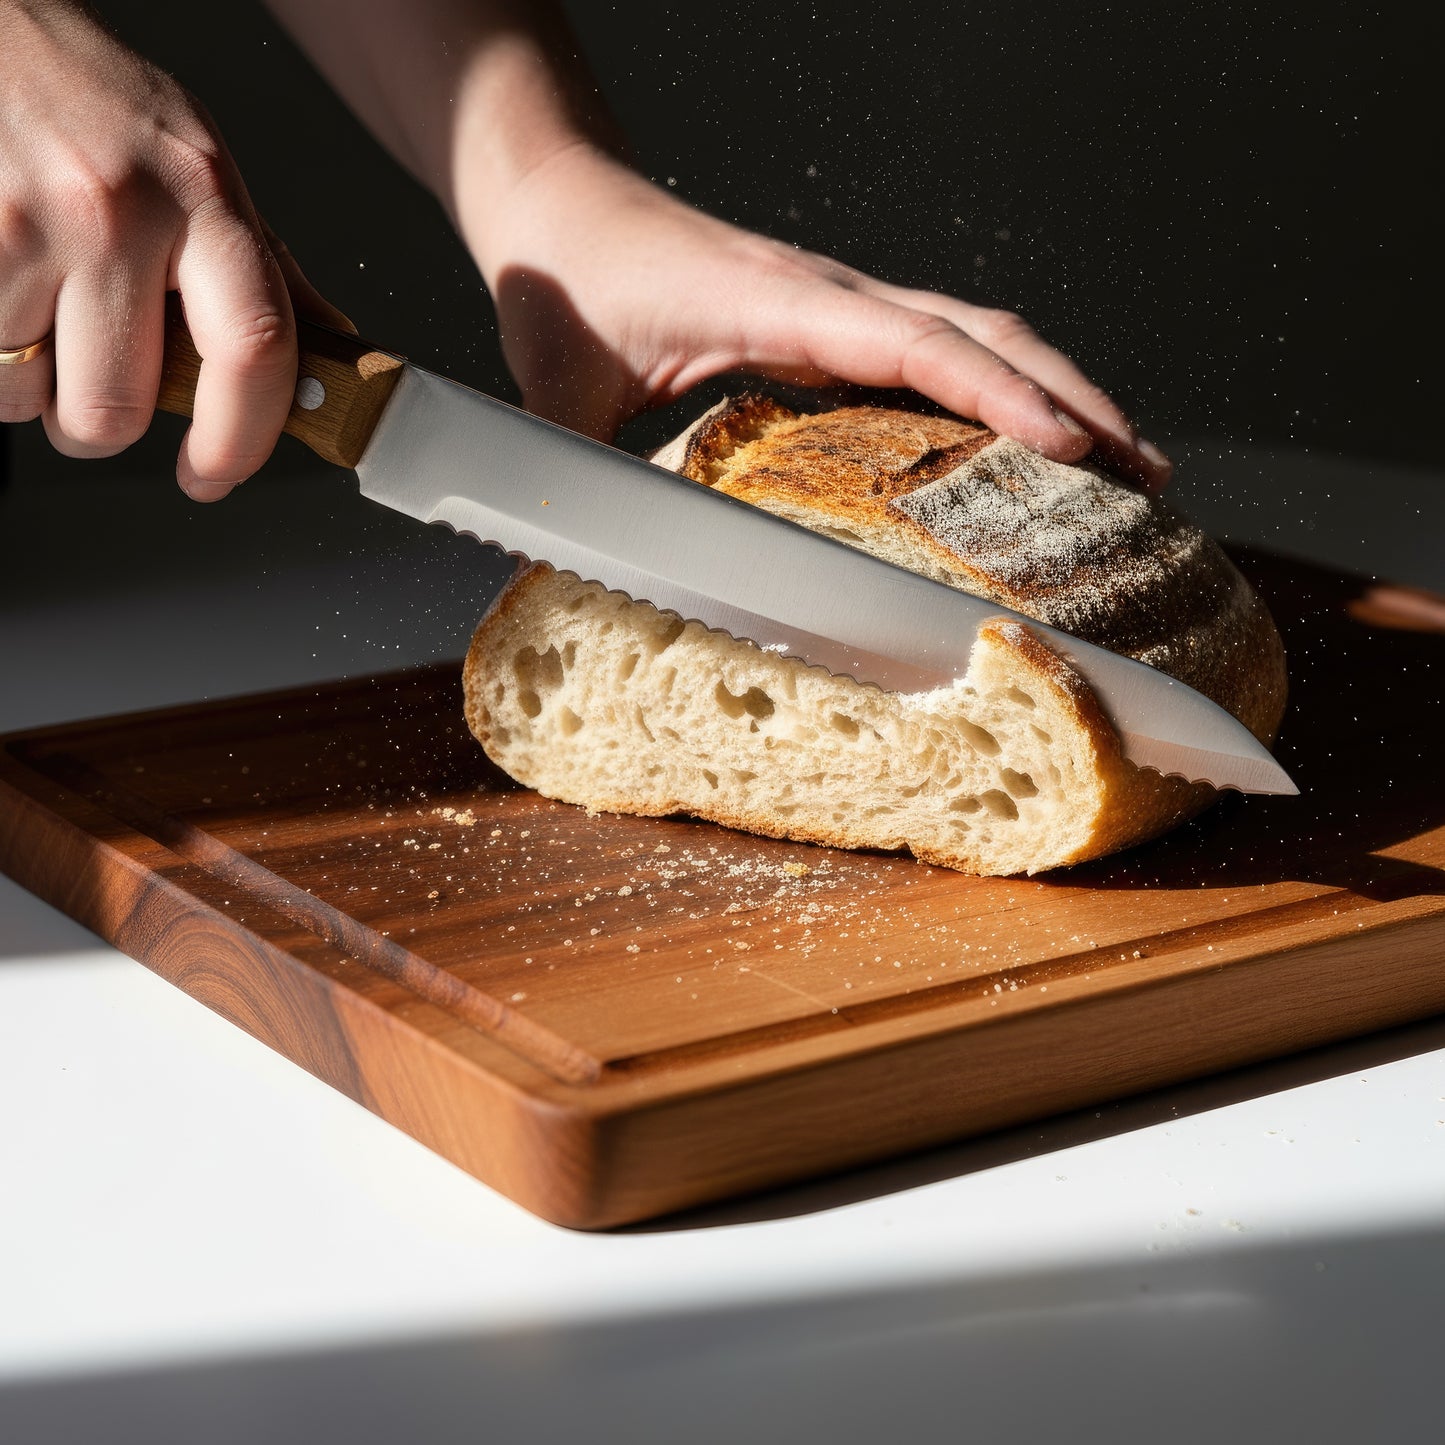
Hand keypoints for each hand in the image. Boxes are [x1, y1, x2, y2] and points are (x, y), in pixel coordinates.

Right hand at [0, 0, 343, 499]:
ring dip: (33, 384)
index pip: (255, 349)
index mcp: (206, 197)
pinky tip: (5, 291)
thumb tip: (336, 352)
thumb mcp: (202, 168)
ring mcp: (27, 224)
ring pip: (28, 398)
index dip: (241, 440)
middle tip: (102, 385)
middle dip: (103, 427)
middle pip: (117, 409)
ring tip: (40, 309)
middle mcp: (118, 210)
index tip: (214, 475)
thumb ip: (264, 270)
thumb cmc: (98, 107)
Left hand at [465, 143, 1171, 489]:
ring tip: (1125, 460)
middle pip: (981, 330)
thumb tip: (575, 556)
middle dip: (1070, 395)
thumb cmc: (564, 280)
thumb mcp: (555, 381)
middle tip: (1145, 471)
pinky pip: (938, 351)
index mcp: (773, 300)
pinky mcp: (832, 322)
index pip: (912, 341)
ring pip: (974, 334)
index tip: (1068, 444)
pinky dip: (997, 391)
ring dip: (1054, 389)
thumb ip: (569, 468)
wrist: (564, 202)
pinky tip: (1026, 442)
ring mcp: (836, 304)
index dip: (995, 391)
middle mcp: (825, 294)